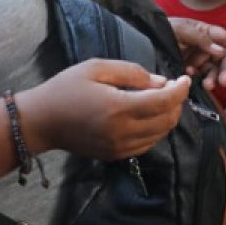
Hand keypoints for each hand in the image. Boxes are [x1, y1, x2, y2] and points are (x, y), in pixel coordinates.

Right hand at [16, 59, 190, 160]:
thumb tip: (161, 83)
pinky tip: (147, 115)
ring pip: (161, 134)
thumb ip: (132, 73)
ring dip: (168, 116)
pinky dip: (155, 129)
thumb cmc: (66, 88)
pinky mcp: (116, 156)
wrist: (40, 122)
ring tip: (160, 99)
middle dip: (176, 103)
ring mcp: (120, 148)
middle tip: (172, 87)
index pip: (164, 102)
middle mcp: (123, 132)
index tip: (186, 79)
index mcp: (118, 108)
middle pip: (167, 120)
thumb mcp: (97, 68)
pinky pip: (148, 144)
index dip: (181, 90)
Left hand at [167, 18, 225, 89]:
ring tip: (207, 85)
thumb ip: (202, 38)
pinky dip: (199, 82)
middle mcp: (206, 48)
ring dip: (213, 79)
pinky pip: (201, 79)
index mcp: (206, 33)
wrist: (145, 41)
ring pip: (214, 72)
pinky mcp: (190, 74)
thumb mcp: (182, 29)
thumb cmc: (164, 29)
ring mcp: (198, 62)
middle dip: (225, 71)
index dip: (224, 48)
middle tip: (223, 81)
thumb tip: (221, 51)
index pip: (223, 40)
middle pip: (223, 59)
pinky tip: (190, 80)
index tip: (221, 55)